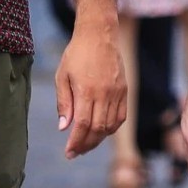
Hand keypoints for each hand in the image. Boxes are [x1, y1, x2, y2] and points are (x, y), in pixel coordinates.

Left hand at [53, 23, 125, 158]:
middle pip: (98, 128)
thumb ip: (64, 103)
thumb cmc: (76, 54)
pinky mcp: (124, 89)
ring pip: (111, 125)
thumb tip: (64, 128)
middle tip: (76, 152)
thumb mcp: (62, 76)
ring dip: (99, 138)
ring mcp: (117, 92)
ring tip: (87, 144)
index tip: (69, 152)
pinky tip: (102, 131)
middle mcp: (105, 93)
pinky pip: (121, 116)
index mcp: (87, 90)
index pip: (84, 124)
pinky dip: (112, 127)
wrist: (99, 35)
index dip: (76, 141)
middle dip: (86, 144)